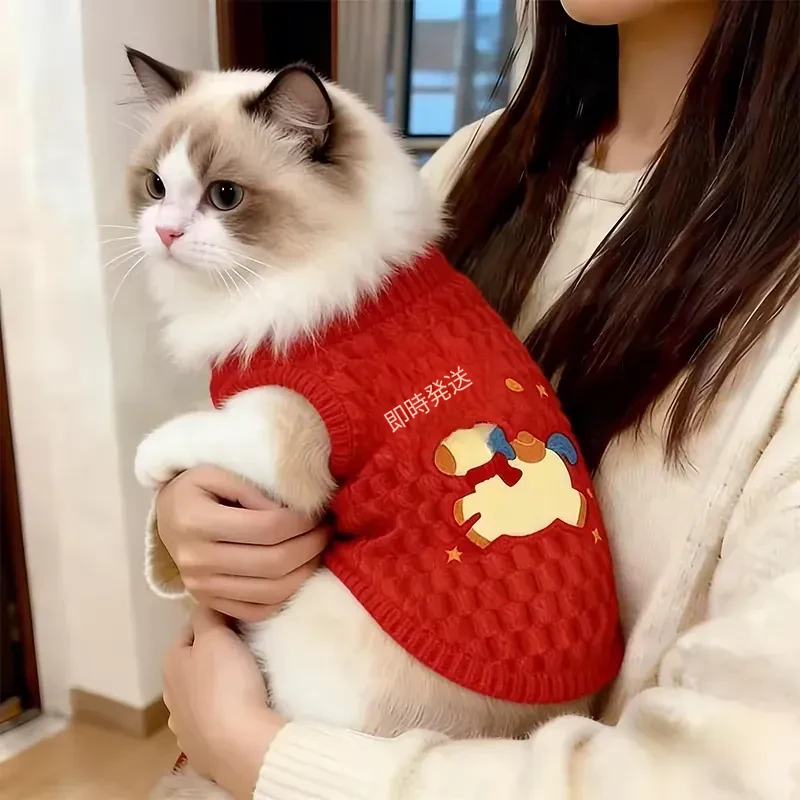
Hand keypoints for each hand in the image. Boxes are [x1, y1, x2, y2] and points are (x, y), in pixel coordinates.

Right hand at [156, 466, 329, 621]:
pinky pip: (259, 611)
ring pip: (271, 591)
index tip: (318, 511)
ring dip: (306, 571)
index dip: (302, 521)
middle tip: (327, 529)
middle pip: (274, 562)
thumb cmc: (196, 488)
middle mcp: (196, 561)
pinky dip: (287, 596)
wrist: (167, 516)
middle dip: (312, 545)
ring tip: (319, 549)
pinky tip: (300, 573)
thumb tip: (289, 511)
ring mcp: (202, 588)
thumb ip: (252, 488)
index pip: (267, 528)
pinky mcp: (210, 602)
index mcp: (196, 522)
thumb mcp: (216, 472)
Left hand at [163, 606, 284, 797]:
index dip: (215, 619)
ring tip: (246, 681)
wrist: (239, 745)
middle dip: (216, 653)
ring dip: (218, 685)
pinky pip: (213, 721)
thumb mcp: (217, 636)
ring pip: (202, 693)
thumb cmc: (226, 684)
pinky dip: (223, 714)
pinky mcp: (201, 749)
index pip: (191, 627)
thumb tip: (206, 601)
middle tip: (247, 646)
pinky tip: (239, 712)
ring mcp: (184, 725)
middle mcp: (170, 694)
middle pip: (196, 661)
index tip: (240, 619)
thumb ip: (208, 614)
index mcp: (171, 663)